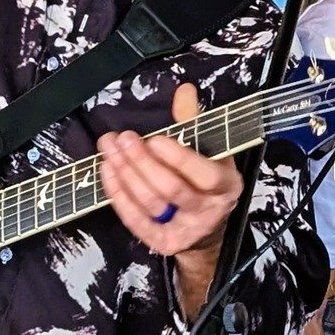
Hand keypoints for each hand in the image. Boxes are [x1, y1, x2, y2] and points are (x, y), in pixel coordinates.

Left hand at [100, 83, 242, 259]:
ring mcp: (186, 231)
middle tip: (122, 139)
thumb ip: (194, 122)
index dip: (178, 158)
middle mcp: (209, 212)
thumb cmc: (204, 183)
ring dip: (125, 173)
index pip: (205, 175)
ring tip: (110, 149)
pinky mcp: (163, 243)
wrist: (204, 230)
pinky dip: (119, 194)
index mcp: (226, 186)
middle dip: (142, 162)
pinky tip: (107, 171)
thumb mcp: (207, 151)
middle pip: (172, 189)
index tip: (154, 139)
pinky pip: (136, 220)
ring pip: (151, 203)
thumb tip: (184, 90)